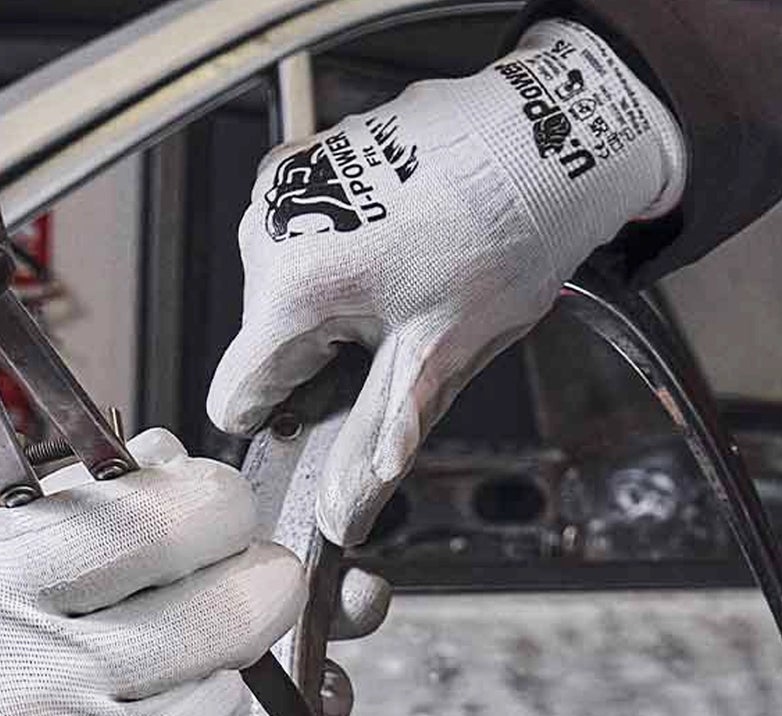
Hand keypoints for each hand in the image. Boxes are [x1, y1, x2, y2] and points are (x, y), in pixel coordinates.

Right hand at [0, 430, 303, 715]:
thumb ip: (53, 533)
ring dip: (202, 683)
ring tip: (127, 706)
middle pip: (224, 609)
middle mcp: (46, 681)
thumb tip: (161, 461)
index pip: (149, 523)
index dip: (214, 504)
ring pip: (221, 693)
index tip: (224, 508)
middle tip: (256, 584)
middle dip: (259, 586)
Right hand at [208, 19, 684, 547]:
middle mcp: (268, 233)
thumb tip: (339, 514)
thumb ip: (377, 444)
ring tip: (407, 284)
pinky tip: (400, 248)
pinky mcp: (305, 165)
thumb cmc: (502, 231)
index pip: (235, 400)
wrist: (546, 135)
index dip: (287, 421)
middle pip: (267, 349)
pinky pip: (302, 247)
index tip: (336, 408)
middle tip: (400, 334)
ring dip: (337, 311)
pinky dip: (343, 262)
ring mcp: (285, 191)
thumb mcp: (438, 359)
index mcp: (291, 288)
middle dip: (326, 360)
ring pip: (286, 300)